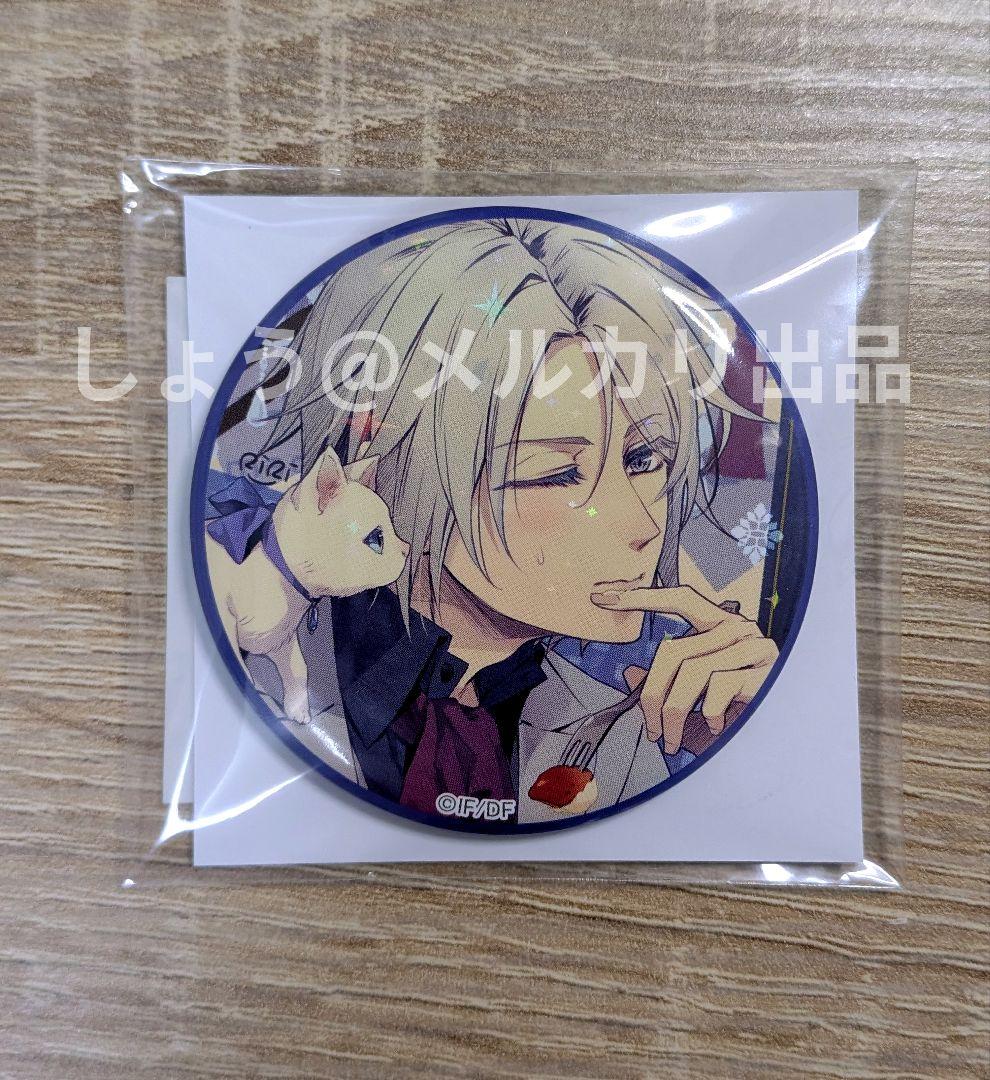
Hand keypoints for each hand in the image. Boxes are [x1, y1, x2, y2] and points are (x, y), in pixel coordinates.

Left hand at [591, 584, 778, 753]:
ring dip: (673, 714)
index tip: (604, 598)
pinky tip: (714, 727)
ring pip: (692, 672)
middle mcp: (738, 629)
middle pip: (673, 651)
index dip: (644, 596)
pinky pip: (718, 686)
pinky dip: (707, 714)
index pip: (681, 598)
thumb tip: (630, 674)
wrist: (783, 742)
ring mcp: (753, 646)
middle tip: (649, 728)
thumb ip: (667, 685)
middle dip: (652, 696)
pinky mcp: (764, 669)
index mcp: (721, 626)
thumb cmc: (737, 718)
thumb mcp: (695, 702)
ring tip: (670, 739)